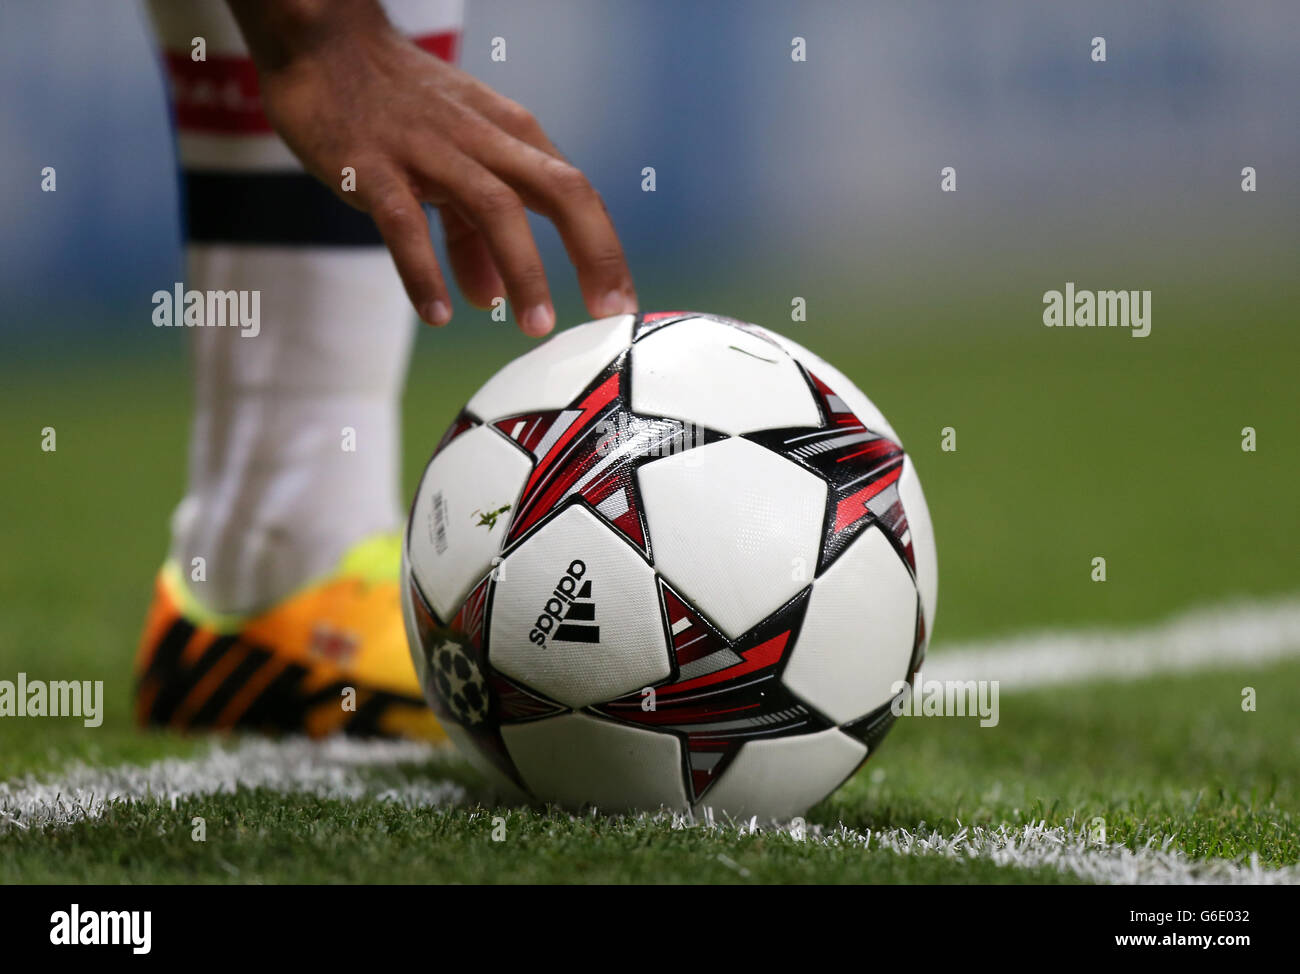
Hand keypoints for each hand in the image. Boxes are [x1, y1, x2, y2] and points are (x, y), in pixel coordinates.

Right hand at [227, 0, 636, 334]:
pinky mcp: (374, 164)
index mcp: (511, 137)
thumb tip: (493, 297)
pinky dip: (425, 269)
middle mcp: (483, 139)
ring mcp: (429, 149)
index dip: (605, 250)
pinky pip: (406, 222)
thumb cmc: (398, 110)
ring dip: (523, 268)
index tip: (621, 305)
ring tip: (535, 325)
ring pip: (495, 207)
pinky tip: (437, 313)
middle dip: (592, 253)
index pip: (577, 195)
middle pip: (560, 192)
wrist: (324, 45)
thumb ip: (472, 235)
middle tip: (607, 313)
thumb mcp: (451, 163)